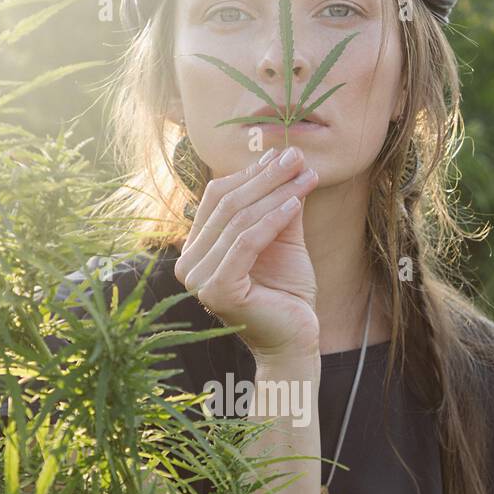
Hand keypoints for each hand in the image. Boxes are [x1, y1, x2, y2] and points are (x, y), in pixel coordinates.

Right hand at [173, 145, 320, 361]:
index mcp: (196, 250)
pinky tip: (296, 202)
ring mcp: (198, 279)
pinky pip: (246, 243)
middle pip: (227, 205)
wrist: (295, 339)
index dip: (252, 173)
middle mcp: (188, 264)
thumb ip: (277, 204)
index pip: (218, 199)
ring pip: (237, 221)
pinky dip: (273, 219)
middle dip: (265, 178)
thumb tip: (283, 157)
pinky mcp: (216, 290)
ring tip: (305, 176)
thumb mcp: (282, 239)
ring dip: (275, 193)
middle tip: (297, 157)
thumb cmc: (287, 293)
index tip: (286, 154)